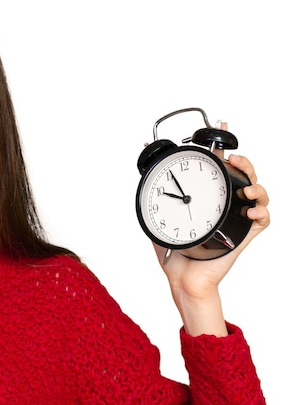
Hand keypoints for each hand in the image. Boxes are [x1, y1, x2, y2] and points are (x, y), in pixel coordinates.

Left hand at [153, 124, 269, 334]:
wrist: (181, 278)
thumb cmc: (172, 249)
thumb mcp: (157, 215)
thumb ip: (152, 193)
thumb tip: (143, 166)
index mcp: (207, 197)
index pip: (217, 167)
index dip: (221, 146)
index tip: (218, 126)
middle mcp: (224, 205)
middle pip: (243, 176)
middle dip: (243, 162)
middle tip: (232, 157)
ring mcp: (235, 220)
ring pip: (258, 194)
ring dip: (256, 185)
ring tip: (246, 186)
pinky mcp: (242, 236)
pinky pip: (262, 221)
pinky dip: (261, 212)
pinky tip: (250, 211)